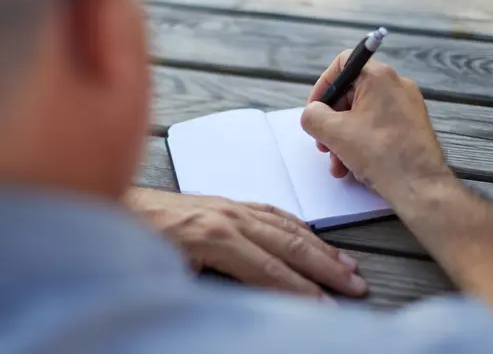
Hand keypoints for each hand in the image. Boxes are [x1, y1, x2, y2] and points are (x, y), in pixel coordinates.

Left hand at [125, 187, 367, 298]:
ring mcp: (230, 206)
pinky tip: (310, 233)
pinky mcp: (226, 202)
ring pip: (286, 225)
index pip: (271, 270)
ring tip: (346, 262)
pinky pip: (271, 210)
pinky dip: (296, 224)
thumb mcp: (169, 273)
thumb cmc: (135, 241)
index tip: (330, 309)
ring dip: (318, 245)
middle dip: (324, 267)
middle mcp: (230, 217)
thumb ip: (211, 285)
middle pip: (288, 244)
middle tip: (357, 284)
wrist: (117, 206)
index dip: (302, 292)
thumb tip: (245, 303)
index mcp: (215, 236)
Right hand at [301, 51, 450, 201]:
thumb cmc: (380, 153)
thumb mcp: (334, 132)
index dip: (323, 85)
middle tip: (322, 143)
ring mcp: (406, 107)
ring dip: (342, 138)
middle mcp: (395, 86)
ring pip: (361, 115)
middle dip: (330, 121)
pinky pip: (376, 127)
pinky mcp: (410, 127)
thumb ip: (312, 116)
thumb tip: (312, 113)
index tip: (315, 109)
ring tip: (337, 164)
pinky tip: (352, 167)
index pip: (343, 63)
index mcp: (379, 77)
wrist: (421, 188)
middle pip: (350, 94)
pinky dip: (359, 143)